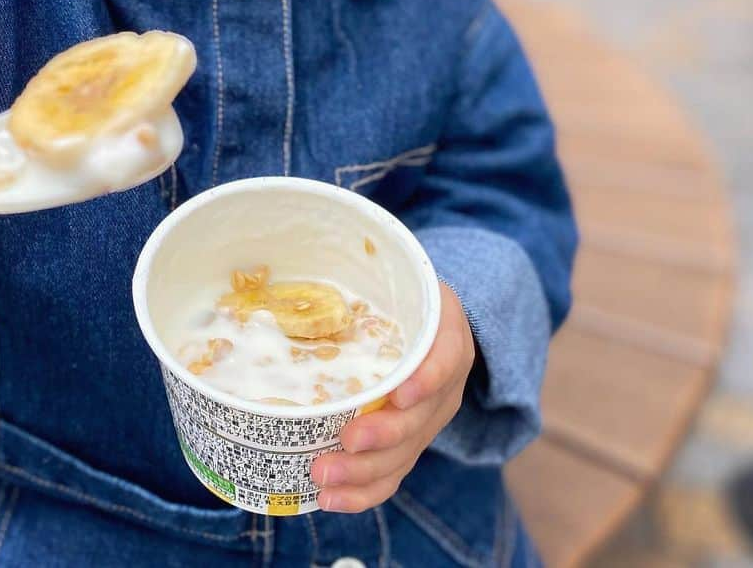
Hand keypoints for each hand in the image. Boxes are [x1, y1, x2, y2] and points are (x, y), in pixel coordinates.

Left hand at [310, 281, 474, 512]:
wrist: (435, 323)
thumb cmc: (406, 296)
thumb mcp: (405, 275)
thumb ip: (370, 273)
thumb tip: (307, 254)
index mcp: (445, 338)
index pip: (444, 360)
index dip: (425, 380)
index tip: (399, 393)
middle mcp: (442, 386)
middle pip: (418, 420)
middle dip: (380, 436)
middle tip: (343, 441)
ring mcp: (426, 420)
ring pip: (403, 456)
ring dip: (363, 473)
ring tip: (322, 478)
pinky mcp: (409, 443)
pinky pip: (391, 475)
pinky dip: (363, 492)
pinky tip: (329, 499)